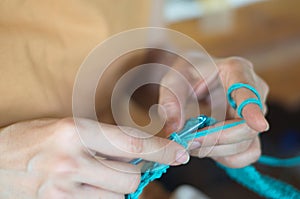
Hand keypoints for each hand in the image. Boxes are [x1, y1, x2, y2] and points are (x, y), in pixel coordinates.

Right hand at [0, 118, 187, 198]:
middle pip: (130, 176)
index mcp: (75, 131)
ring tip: (94, 178)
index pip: (131, 141)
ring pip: (118, 196)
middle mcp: (71, 160)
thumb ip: (101, 141)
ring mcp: (63, 188)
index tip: (180, 154)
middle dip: (132, 174)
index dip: (161, 149)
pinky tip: (84, 188)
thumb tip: (135, 152)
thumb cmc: (31, 142)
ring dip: (114, 188)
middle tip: (117, 166)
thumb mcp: (66, 130)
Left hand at [159, 56, 268, 167]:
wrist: (193, 78)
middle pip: (247, 127)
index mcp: (237, 70)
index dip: (254, 110)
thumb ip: (171, 101)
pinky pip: (246, 153)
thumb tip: (175, 129)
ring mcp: (255, 113)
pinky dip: (224, 156)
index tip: (258, 125)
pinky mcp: (250, 131)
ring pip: (247, 145)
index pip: (249, 91)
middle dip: (216, 140)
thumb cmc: (186, 74)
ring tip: (192, 143)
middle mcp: (254, 92)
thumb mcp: (173, 80)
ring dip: (217, 150)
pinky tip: (205, 147)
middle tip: (188, 141)